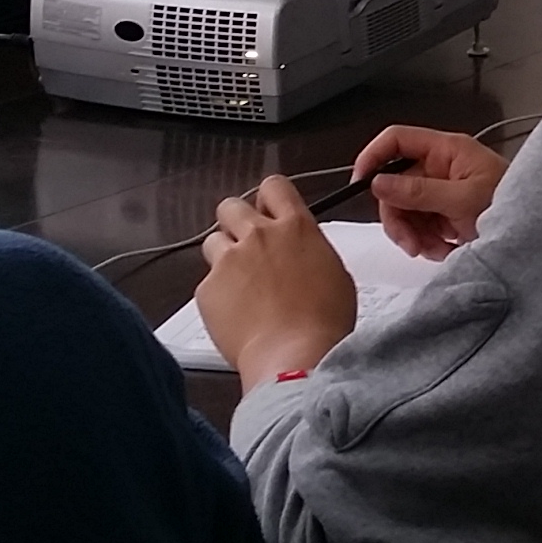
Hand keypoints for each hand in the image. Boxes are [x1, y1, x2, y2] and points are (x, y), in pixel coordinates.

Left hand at [196, 176, 358, 384]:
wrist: (294, 356)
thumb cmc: (322, 323)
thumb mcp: (335, 273)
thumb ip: (310, 249)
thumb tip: (301, 251)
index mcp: (295, 227)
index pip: (274, 186)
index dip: (268, 198)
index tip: (267, 210)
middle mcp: (259, 236)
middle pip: (231, 206)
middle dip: (236, 222)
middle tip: (246, 245)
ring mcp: (229, 260)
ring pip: (212, 241)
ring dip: (224, 257)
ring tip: (240, 285)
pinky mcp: (208, 288)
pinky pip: (206, 282)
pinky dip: (217, 295)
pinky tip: (236, 313)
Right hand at [356, 123, 509, 261]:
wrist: (540, 235)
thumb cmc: (513, 205)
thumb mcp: (463, 199)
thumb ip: (419, 191)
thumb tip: (380, 182)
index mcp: (447, 150)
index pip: (396, 140)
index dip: (373, 157)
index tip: (360, 182)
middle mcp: (442, 166)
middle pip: (395, 183)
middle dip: (399, 216)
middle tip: (410, 241)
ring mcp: (443, 190)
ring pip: (405, 209)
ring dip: (414, 234)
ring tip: (435, 248)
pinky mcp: (447, 212)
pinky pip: (420, 226)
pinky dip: (427, 242)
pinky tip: (445, 249)